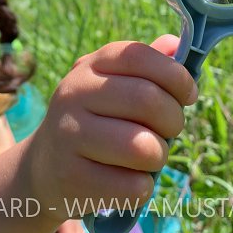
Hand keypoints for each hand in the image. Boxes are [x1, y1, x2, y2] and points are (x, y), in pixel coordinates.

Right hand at [25, 35, 197, 220]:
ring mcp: (68, 136)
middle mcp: (73, 94)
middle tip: (168, 131)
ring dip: (159, 156)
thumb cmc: (97, 121)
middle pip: (148, 100)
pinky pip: (133, 186)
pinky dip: (142, 187)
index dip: (175, 75)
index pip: (138, 56)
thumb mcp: (114, 85)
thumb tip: (176, 44)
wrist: (45, 168)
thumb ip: (147, 65)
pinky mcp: (71, 178)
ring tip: (146, 157)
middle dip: (173, 120)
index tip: (187, 95)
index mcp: (89, 66)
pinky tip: (127, 181)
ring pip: (144, 147)